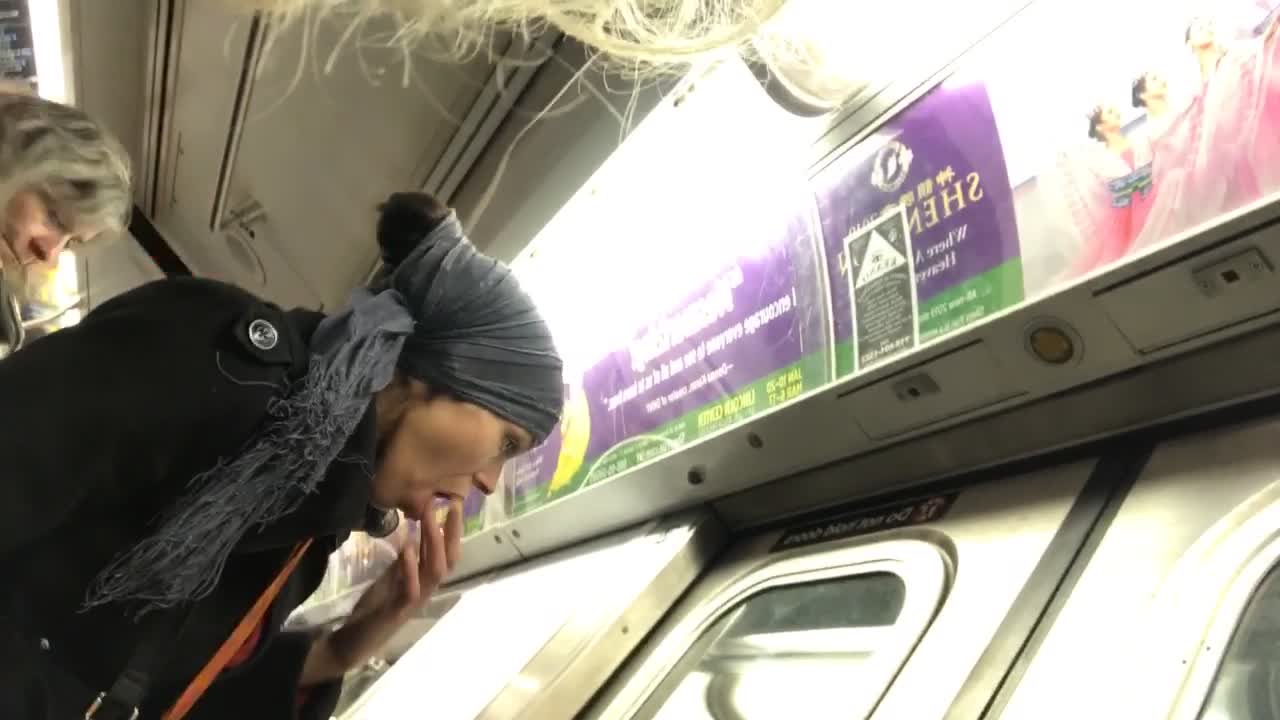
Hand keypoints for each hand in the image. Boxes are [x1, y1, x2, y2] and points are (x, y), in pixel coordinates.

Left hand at [301, 500, 461, 683]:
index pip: (446, 554)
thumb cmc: (373, 611)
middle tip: (451, 504)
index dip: (451, 530)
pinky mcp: (398, 612)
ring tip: (430, 519)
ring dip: (434, 544)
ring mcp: (414, 602)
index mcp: (423, 582)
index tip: (451, 503)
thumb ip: (403, 563)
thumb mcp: (390, 579)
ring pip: (435, 571)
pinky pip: (411, 589)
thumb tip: (413, 538)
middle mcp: (425, 590)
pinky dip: (411, 567)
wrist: (354, 641)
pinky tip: (409, 548)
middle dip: (451, 532)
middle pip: (449, 560)